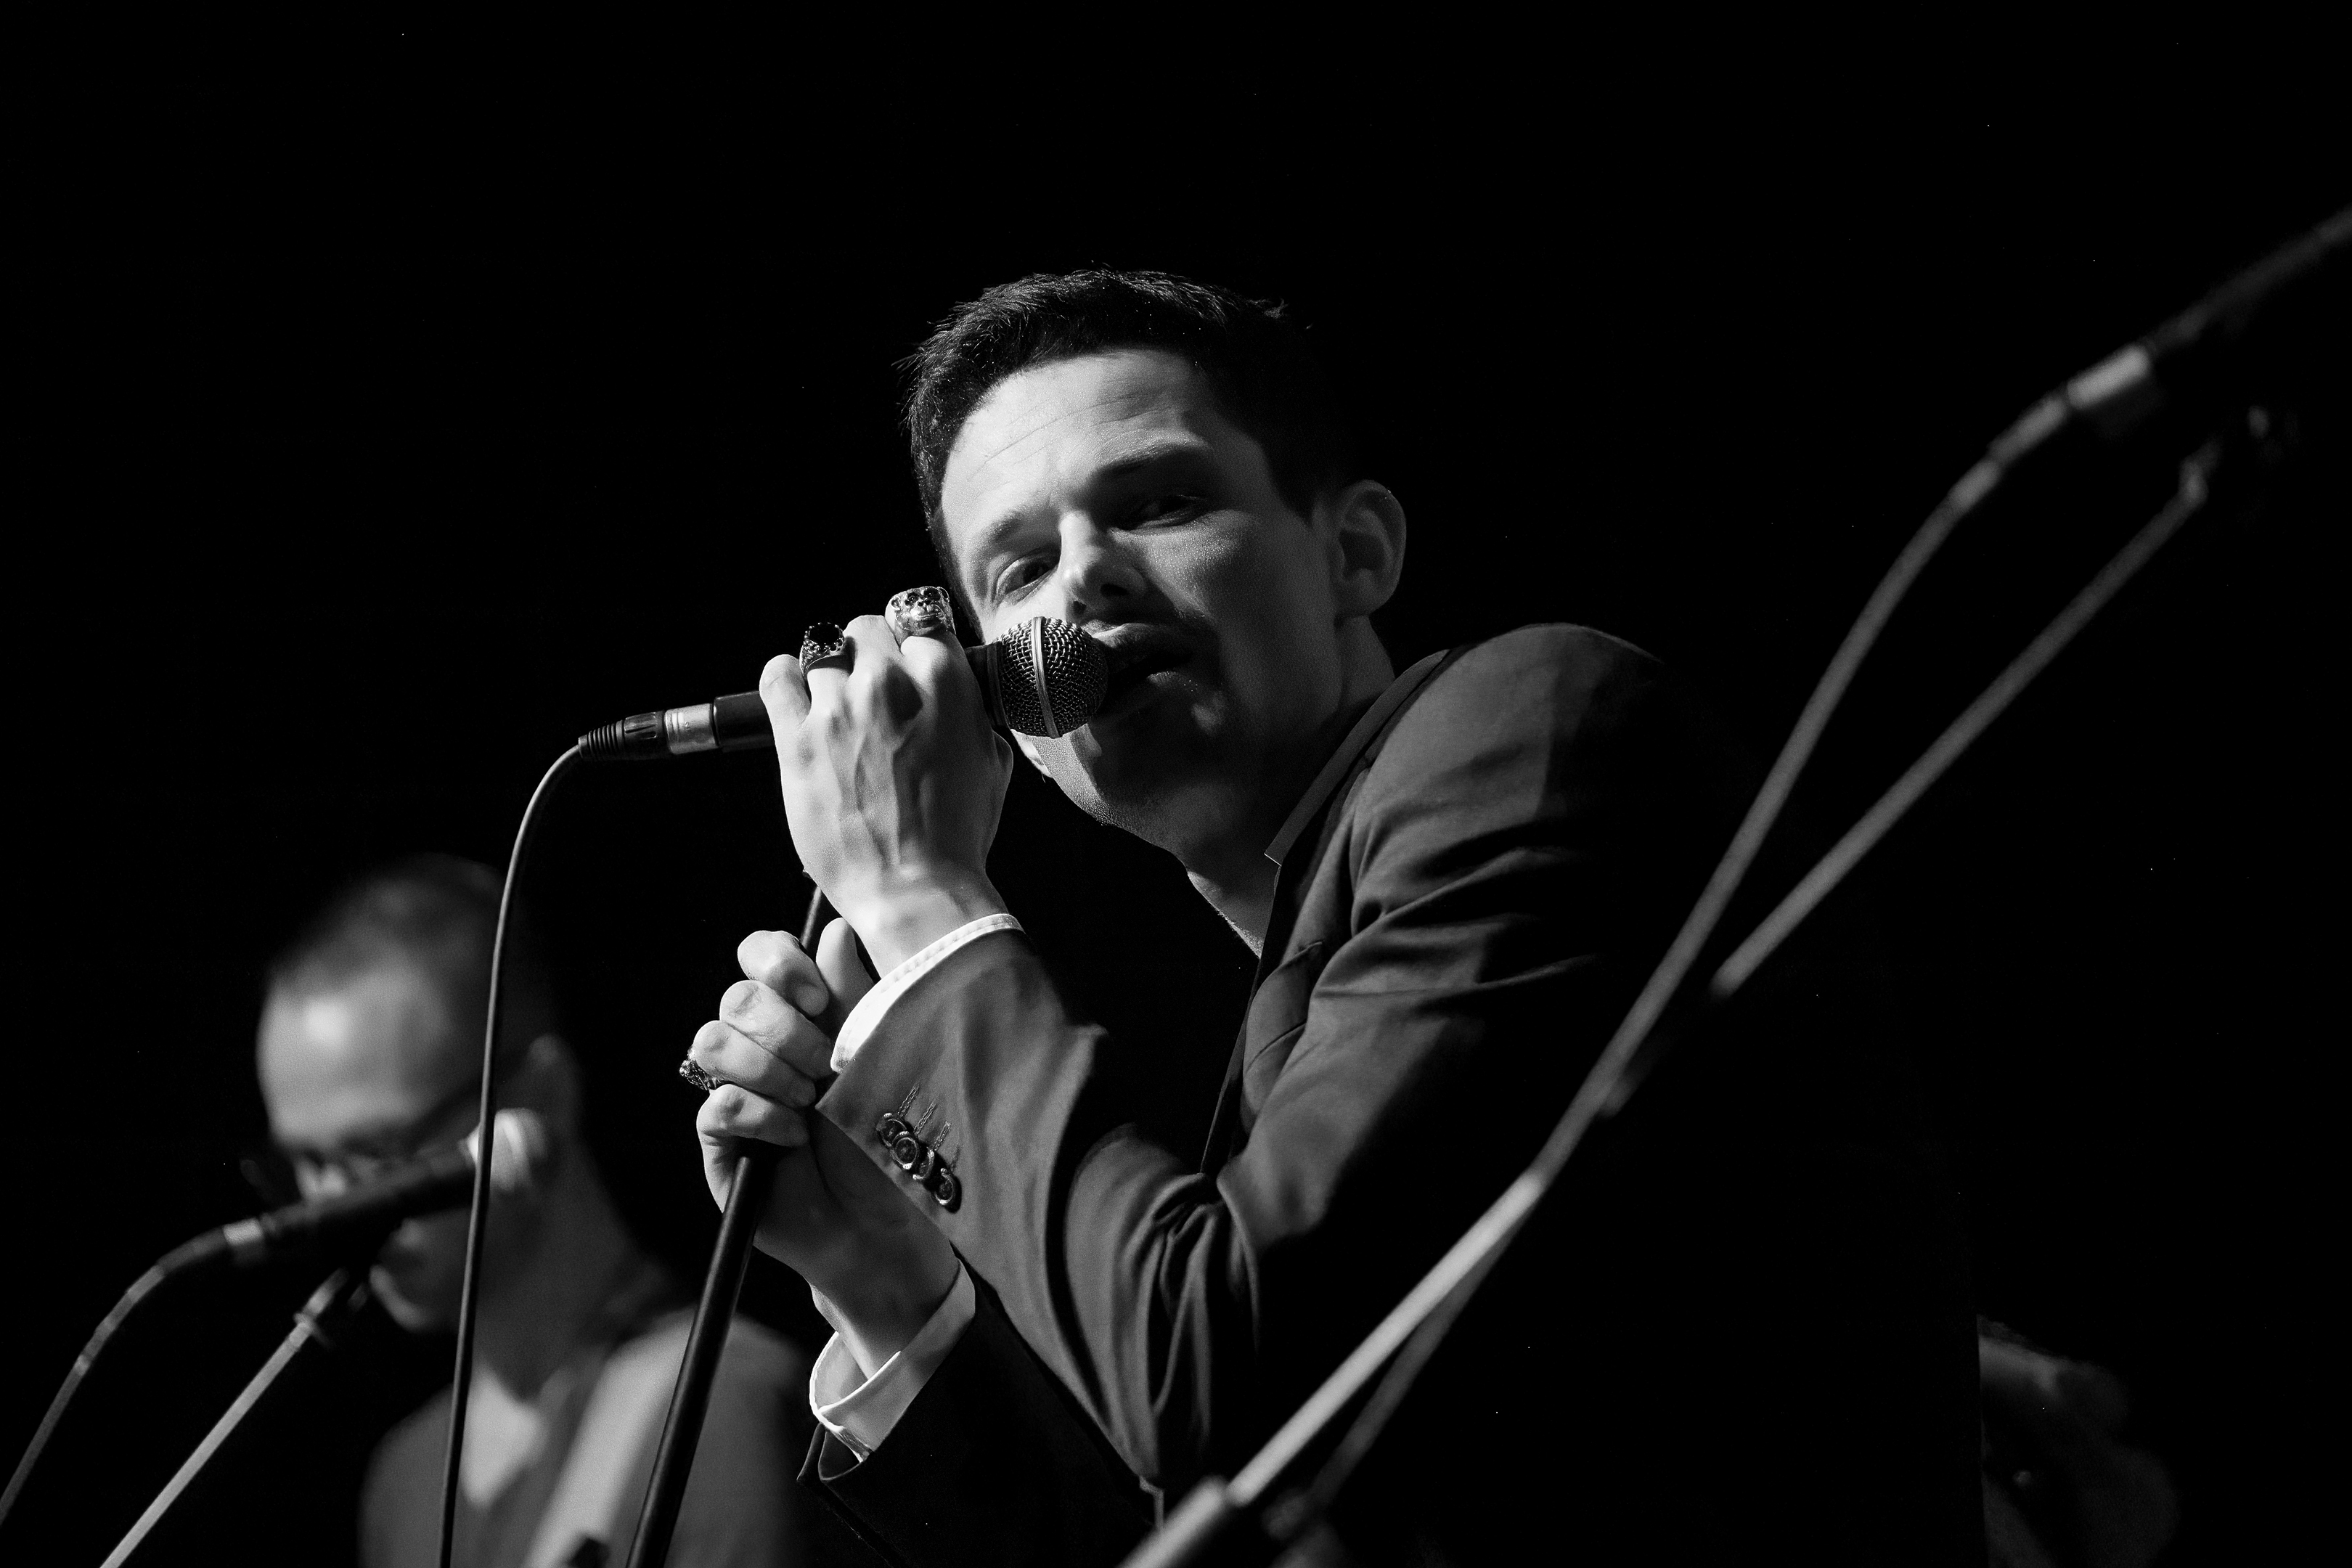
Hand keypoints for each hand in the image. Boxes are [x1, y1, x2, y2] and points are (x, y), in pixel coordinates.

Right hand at [690, 920, 959, 1367]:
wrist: (885, 1224)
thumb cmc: (892, 1139)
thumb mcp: (885, 1056)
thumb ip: (858, 994)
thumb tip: (834, 929)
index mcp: (802, 1014)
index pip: (760, 954)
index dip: (778, 961)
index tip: (817, 995)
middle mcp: (762, 1046)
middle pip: (736, 996)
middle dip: (784, 1027)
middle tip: (827, 1065)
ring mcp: (736, 1089)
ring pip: (712, 1041)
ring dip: (768, 1068)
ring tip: (810, 1102)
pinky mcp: (720, 1140)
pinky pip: (716, 1103)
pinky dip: (759, 1115)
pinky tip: (794, 1138)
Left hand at [762, 612, 1015, 973]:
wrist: (913, 887)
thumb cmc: (957, 834)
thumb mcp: (992, 761)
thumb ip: (970, 710)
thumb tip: (956, 689)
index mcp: (945, 681)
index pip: (920, 620)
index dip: (911, 644)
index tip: (905, 663)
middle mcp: (889, 683)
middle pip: (866, 629)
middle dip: (870, 655)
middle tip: (872, 693)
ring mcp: (839, 708)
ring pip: (822, 649)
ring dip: (830, 673)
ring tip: (836, 705)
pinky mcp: (797, 739)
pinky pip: (776, 677)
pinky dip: (784, 677)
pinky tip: (795, 693)